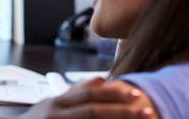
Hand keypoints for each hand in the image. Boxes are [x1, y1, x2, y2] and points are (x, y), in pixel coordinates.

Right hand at [18, 77, 153, 118]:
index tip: (134, 92)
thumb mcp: (52, 103)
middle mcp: (56, 113)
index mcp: (57, 102)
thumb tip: (100, 80)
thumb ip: (75, 93)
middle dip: (119, 109)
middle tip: (143, 108)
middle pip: (91, 109)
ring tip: (138, 118)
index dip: (111, 92)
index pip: (87, 94)